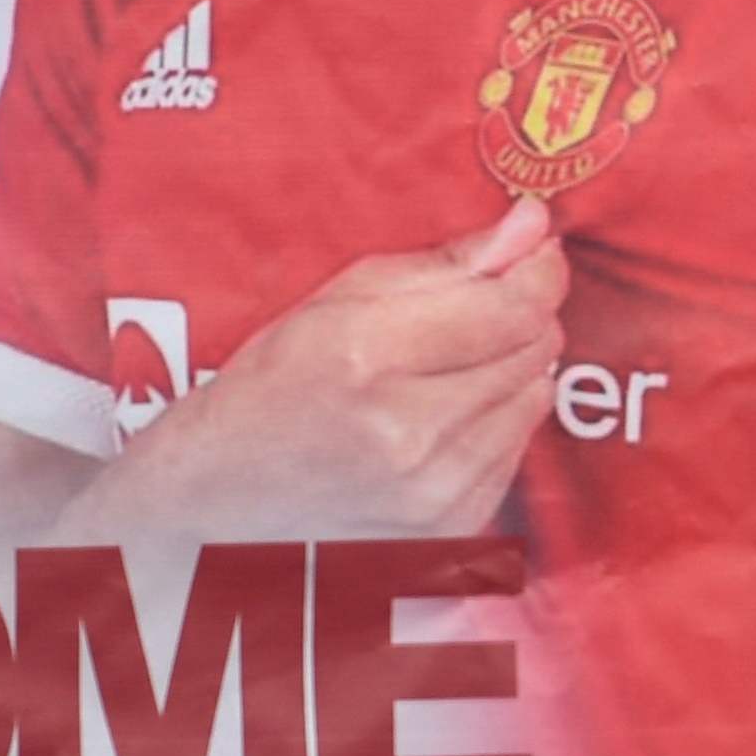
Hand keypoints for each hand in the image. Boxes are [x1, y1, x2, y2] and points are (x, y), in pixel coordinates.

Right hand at [82, 199, 565, 540]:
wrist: (217, 503)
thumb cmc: (268, 392)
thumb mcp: (332, 304)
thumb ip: (441, 265)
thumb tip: (531, 225)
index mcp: (366, 358)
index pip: (509, 306)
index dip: (537, 271)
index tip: (536, 251)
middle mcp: (407, 433)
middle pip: (530, 350)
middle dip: (522, 316)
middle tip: (487, 305)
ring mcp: (432, 493)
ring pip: (531, 401)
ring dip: (511, 372)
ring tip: (452, 367)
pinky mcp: (449, 531)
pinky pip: (515, 454)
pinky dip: (496, 425)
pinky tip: (445, 418)